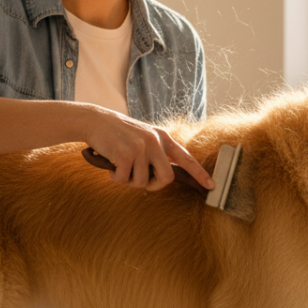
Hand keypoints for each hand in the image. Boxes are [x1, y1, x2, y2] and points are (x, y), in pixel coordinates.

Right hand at [84, 106, 213, 191]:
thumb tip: (167, 177)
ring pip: (142, 182)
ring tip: (120, 165)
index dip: (200, 174)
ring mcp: (141, 148)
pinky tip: (111, 164)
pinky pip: (124, 180)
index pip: (186, 158)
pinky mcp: (126, 154)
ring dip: (128, 180)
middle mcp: (155, 142)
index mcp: (163, 137)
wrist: (96, 121)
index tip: (212, 186)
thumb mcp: (144, 138)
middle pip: (166, 178)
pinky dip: (115, 177)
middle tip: (140, 181)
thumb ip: (157, 153)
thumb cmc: (119, 134)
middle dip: (152, 185)